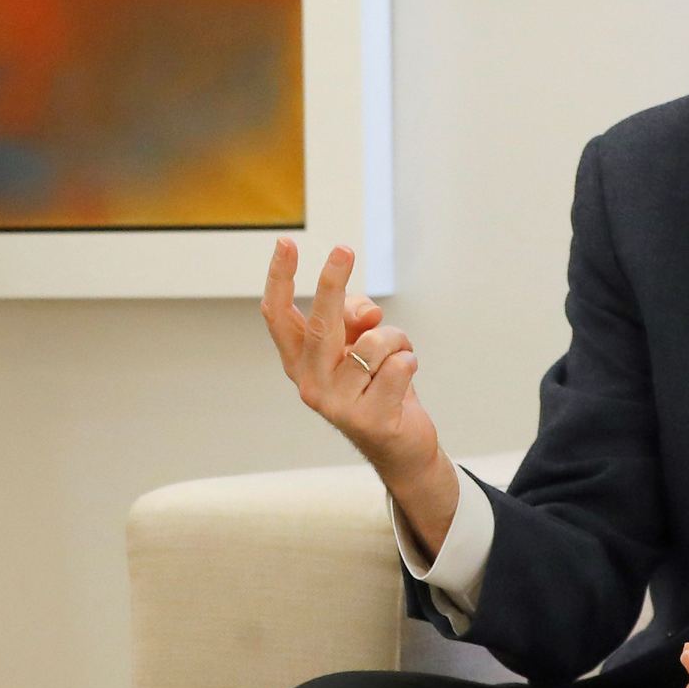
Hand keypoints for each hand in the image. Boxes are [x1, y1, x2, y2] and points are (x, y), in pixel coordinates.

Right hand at [262, 238, 456, 549]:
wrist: (400, 444)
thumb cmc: (376, 384)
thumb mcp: (359, 343)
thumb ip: (353, 319)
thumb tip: (367, 313)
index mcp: (300, 360)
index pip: (278, 315)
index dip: (280, 278)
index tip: (287, 242)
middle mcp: (310, 383)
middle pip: (320, 324)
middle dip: (333, 283)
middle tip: (345, 248)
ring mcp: (337, 405)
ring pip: (374, 343)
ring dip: (396, 339)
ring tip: (397, 358)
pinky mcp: (369, 420)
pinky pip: (398, 366)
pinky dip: (410, 362)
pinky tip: (405, 380)